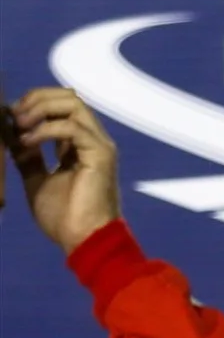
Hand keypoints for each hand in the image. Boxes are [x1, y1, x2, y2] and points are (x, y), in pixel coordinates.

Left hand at [7, 88, 121, 254]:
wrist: (83, 240)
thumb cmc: (64, 217)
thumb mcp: (35, 178)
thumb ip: (26, 154)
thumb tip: (9, 131)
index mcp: (80, 146)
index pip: (61, 107)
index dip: (33, 104)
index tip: (9, 118)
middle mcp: (93, 141)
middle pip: (68, 97)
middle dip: (36, 99)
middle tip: (13, 115)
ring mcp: (99, 146)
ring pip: (73, 103)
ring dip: (40, 108)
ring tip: (20, 124)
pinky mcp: (101, 154)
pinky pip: (71, 127)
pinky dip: (45, 130)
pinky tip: (28, 142)